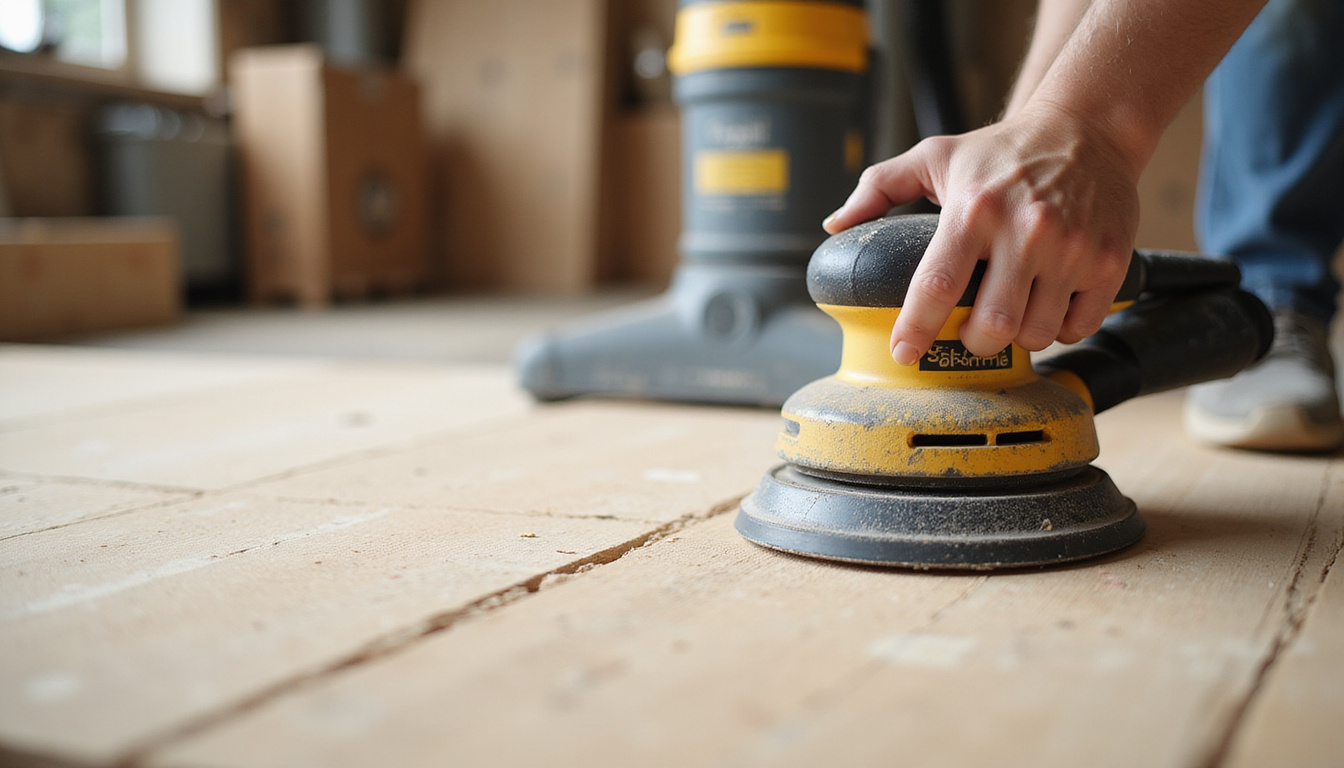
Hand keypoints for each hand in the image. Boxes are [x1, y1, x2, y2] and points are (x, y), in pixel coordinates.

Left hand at [822, 101, 1141, 363]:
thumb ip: (880, 188)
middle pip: (992, 327)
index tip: (904, 353)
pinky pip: (1080, 326)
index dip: (916, 329)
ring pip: (1037, 334)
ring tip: (1013, 311)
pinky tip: (1051, 305)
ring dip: (1019, 337)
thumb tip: (836, 225)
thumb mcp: (935, 156)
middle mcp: (1024, 230)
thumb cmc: (1003, 150)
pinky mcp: (1108, 261)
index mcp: (973, 210)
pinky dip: (1062, 328)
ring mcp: (1071, 248)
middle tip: (971, 331)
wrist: (1088, 128)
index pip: (936, 285)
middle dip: (975, 342)